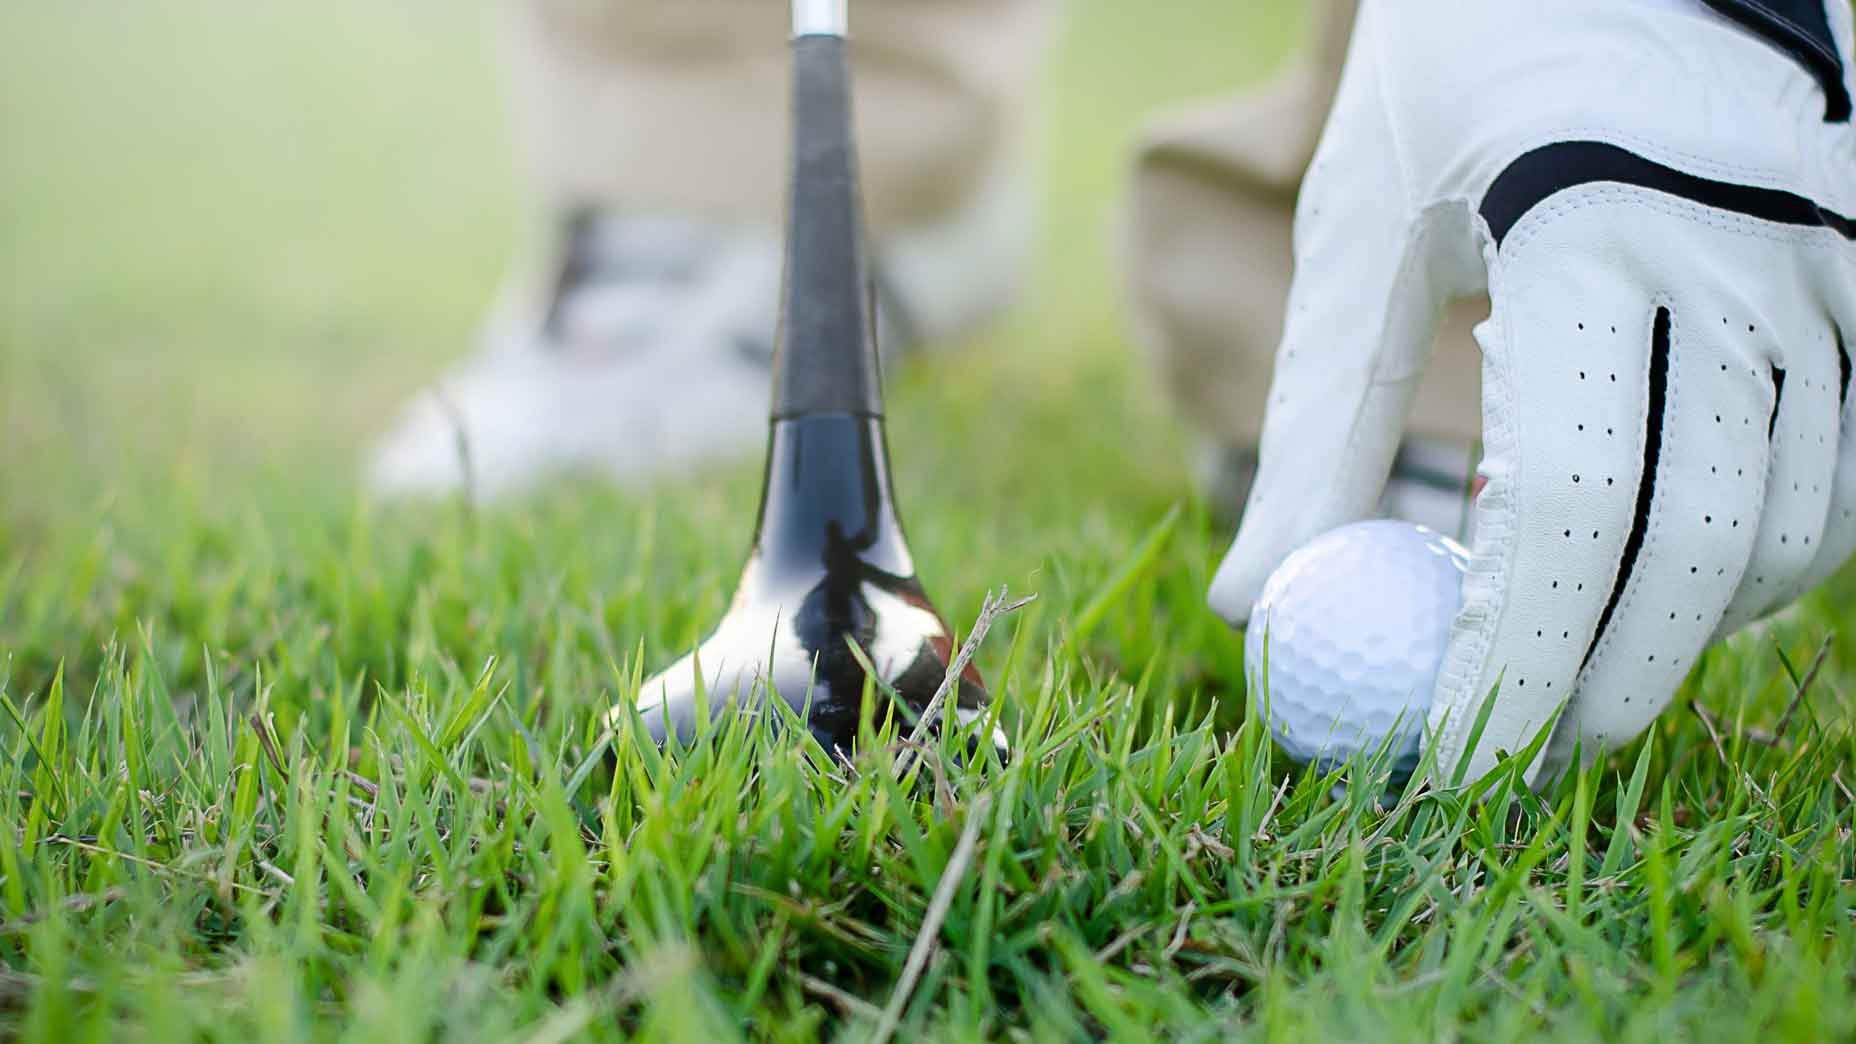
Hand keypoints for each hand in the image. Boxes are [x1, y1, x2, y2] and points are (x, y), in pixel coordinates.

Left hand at [1207, 0, 1855, 784]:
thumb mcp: (1361, 230)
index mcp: (1594, 234)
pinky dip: (1757, 563)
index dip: (1512, 653)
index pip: (1570, 502)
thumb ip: (1312, 421)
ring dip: (1689, 637)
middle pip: (1698, 541)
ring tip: (1581, 686)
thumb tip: (1254, 601)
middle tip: (1515, 759)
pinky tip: (1666, 590)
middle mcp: (1745, 259)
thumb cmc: (1465, 80)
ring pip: (1794, 525)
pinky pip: (1839, 474)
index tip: (1449, 752)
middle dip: (1606, 681)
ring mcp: (1831, 273)